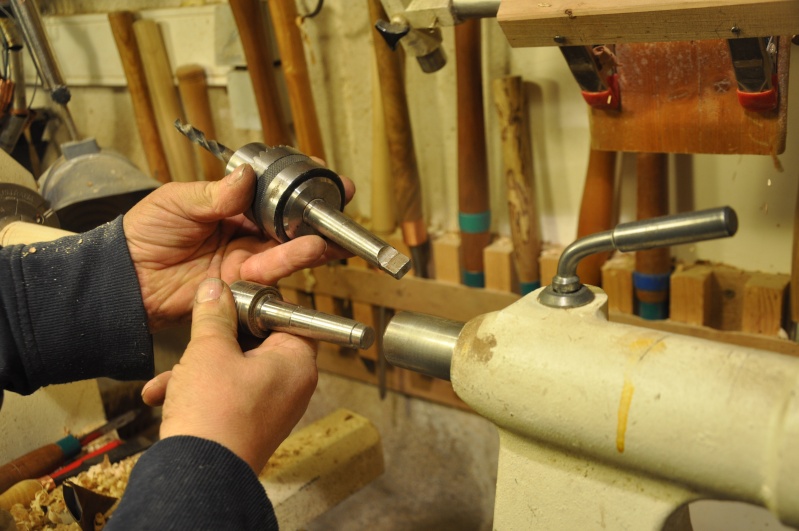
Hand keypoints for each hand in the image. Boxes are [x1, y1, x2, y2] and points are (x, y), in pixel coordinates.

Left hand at [123, 164, 353, 331]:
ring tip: (329, 234)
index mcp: (230, 203)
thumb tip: (247, 176)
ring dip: (310, 240)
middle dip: (316, 213)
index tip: (321, 174)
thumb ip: (216, 194)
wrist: (126, 277)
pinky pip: (270, 270)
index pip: (270, 191)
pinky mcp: (242, 282)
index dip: (296, 185)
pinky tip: (309, 250)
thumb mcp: (177, 201)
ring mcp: (244, 256)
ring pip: (285, 246)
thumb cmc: (144, 233)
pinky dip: (290, 260)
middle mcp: (244, 229)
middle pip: (287, 220)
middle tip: (341, 203)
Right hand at [147, 278, 317, 472]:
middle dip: (217, 340)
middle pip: (257, 342)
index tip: (232, 300)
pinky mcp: (248, 423)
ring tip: (174, 374)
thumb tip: (216, 289)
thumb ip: (214, 314)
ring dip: (198, 367)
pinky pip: (226, 394)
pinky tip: (162, 394)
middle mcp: (291, 385)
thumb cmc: (215, 415)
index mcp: (296, 362)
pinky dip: (198, 390)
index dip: (258, 307)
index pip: (288, 318)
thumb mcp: (208, 350)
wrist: (197, 476)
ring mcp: (270, 406)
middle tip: (197, 334)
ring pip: (234, 369)